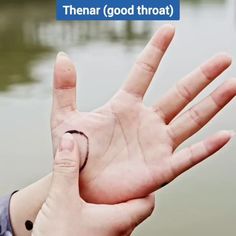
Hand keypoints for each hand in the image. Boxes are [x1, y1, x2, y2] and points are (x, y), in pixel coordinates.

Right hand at [33, 133, 153, 235]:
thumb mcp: (61, 200)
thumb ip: (66, 170)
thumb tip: (69, 143)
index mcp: (119, 221)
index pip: (148, 201)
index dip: (147, 185)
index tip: (142, 170)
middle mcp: (118, 233)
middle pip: (134, 206)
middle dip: (126, 189)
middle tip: (120, 173)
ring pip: (119, 215)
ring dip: (112, 199)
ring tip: (104, 185)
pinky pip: (105, 222)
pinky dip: (101, 209)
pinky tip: (87, 204)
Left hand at [51, 24, 234, 203]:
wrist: (80, 185)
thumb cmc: (73, 153)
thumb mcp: (64, 117)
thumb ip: (65, 88)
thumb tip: (62, 56)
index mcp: (124, 107)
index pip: (144, 71)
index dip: (156, 50)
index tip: (169, 29)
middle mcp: (146, 122)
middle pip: (179, 93)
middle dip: (201, 76)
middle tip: (223, 58)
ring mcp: (156, 145)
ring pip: (190, 120)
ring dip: (213, 103)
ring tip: (233, 83)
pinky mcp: (160, 169)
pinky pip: (188, 156)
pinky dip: (206, 148)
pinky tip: (224, 136)